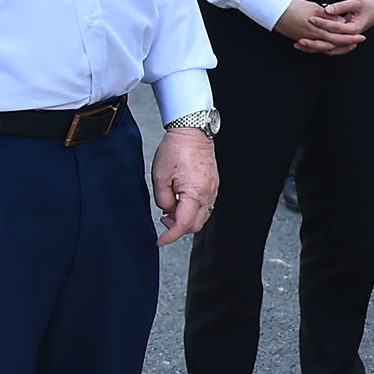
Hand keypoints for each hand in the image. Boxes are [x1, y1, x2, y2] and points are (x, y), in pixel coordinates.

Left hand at [153, 125, 218, 246]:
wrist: (192, 132)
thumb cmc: (176, 150)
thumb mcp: (160, 178)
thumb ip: (163, 201)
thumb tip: (169, 211)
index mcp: (195, 193)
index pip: (183, 224)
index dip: (170, 236)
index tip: (160, 241)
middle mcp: (208, 193)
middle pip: (195, 225)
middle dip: (178, 228)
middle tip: (163, 221)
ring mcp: (213, 189)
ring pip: (202, 216)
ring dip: (186, 219)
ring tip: (171, 210)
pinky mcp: (213, 184)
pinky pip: (205, 205)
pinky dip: (193, 210)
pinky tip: (181, 201)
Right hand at [273, 0, 367, 55]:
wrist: (274, 12)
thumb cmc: (293, 7)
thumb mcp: (314, 8)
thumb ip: (327, 15)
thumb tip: (339, 19)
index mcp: (317, 29)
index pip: (337, 36)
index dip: (350, 37)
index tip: (360, 36)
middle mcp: (312, 37)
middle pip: (333, 45)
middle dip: (347, 44)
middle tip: (358, 42)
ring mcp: (306, 40)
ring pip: (324, 48)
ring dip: (337, 48)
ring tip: (346, 46)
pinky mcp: (301, 39)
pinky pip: (314, 47)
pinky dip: (323, 48)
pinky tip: (328, 47)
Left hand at [303, 0, 373, 53]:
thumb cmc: (368, 6)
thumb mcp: (356, 3)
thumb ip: (341, 6)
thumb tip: (328, 9)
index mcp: (354, 29)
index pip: (335, 28)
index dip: (322, 23)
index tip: (311, 18)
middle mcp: (349, 37)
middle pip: (329, 43)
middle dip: (313, 42)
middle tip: (300, 39)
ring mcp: (345, 40)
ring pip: (328, 48)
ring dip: (314, 48)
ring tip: (300, 45)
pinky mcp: (342, 39)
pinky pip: (329, 46)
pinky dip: (318, 47)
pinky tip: (306, 46)